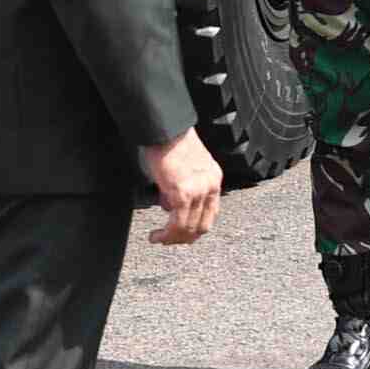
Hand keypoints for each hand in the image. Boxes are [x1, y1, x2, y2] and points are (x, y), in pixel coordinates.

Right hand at [141, 128, 222, 246]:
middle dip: (184, 238)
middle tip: (168, 241)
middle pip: (202, 225)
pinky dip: (167, 234)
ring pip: (189, 228)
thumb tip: (168, 206)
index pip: (210, 213)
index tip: (181, 234)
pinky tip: (156, 235)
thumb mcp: (182, 168)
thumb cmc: (169, 141)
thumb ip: (180, 188)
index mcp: (213, 178)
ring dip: (172, 238)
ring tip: (158, 239)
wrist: (164, 127)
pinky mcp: (183, 192)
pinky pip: (177, 223)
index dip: (195, 228)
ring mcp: (198, 190)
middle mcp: (210, 185)